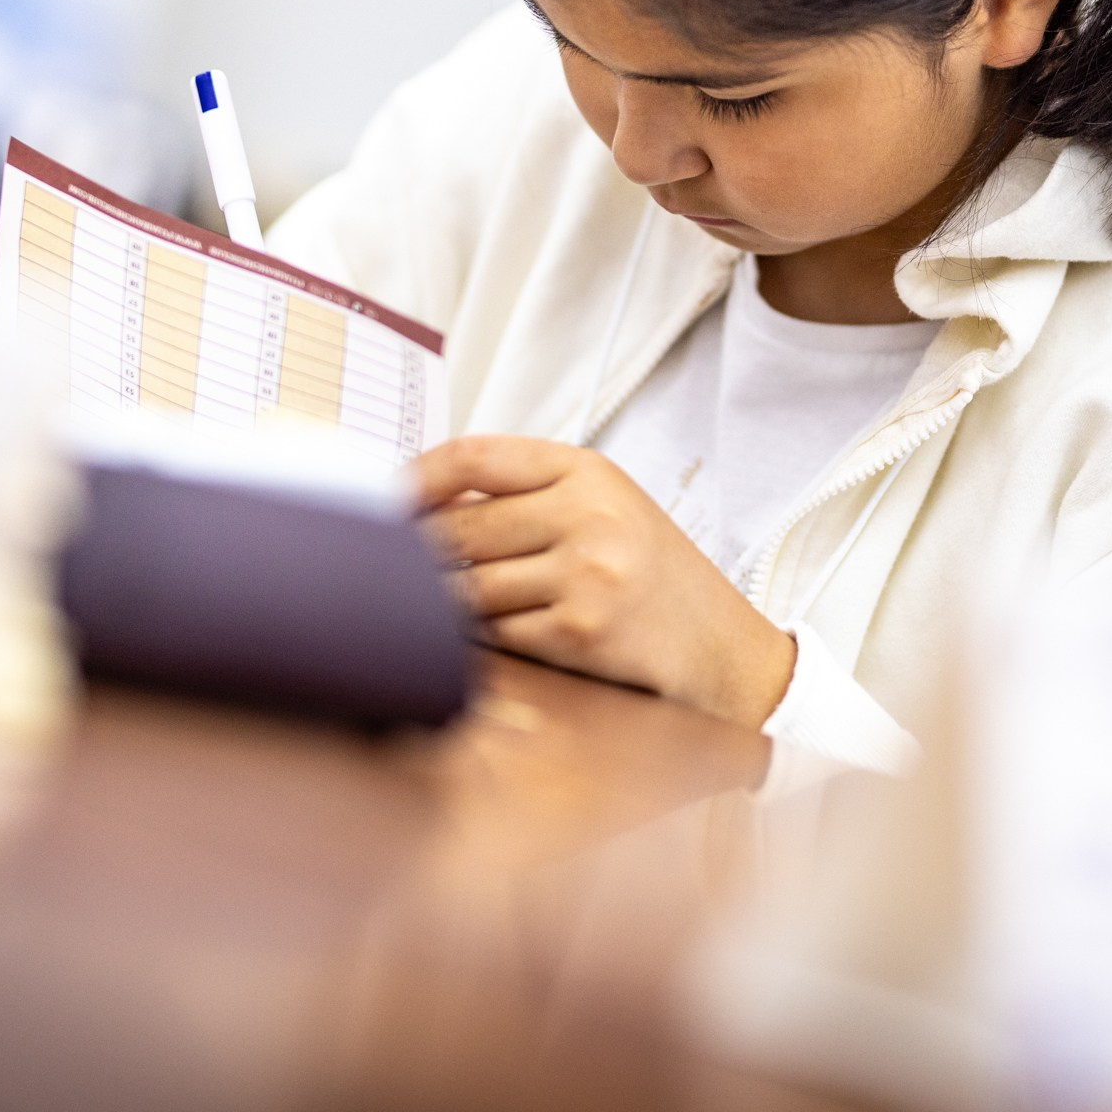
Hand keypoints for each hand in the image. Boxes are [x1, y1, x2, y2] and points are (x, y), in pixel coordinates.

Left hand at [412, 435, 794, 727]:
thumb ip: (529, 497)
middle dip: (419, 554)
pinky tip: (488, 637)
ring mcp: (586, 572)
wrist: (726, 654)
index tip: (385, 501)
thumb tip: (422, 503)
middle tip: (394, 569)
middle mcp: (589, 513)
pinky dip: (481, 638)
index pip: (475, 457)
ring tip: (444, 608)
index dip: (415, 477)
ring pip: (468, 585)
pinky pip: (494, 632)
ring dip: (446, 602)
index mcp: (589, 471)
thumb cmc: (657, 581)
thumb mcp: (608, 510)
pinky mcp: (579, 632)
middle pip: (459, 527)